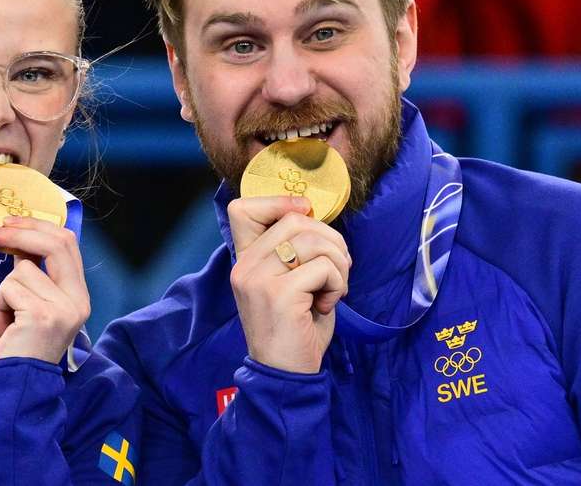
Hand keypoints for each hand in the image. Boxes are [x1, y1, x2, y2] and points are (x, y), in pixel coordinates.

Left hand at [0, 216, 90, 363]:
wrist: (18, 386)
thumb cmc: (21, 345)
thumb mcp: (34, 304)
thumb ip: (35, 274)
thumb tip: (18, 238)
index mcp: (80, 296)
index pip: (68, 244)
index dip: (39, 227)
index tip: (12, 222)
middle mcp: (79, 301)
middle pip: (56, 244)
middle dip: (21, 232)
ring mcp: (63, 308)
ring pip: (22, 270)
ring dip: (4, 293)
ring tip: (6, 319)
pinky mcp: (42, 315)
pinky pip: (9, 289)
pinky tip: (3, 328)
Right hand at [228, 196, 351, 373]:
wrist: (284, 377)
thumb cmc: (294, 329)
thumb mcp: (287, 283)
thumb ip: (293, 251)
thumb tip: (316, 218)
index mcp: (244, 260)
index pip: (243, 209)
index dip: (280, 203)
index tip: (306, 219)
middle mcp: (245, 266)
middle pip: (294, 219)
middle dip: (330, 239)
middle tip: (338, 268)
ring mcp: (258, 279)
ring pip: (313, 241)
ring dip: (338, 264)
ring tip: (334, 289)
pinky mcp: (279, 295)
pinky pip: (323, 268)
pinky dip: (337, 284)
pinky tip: (328, 304)